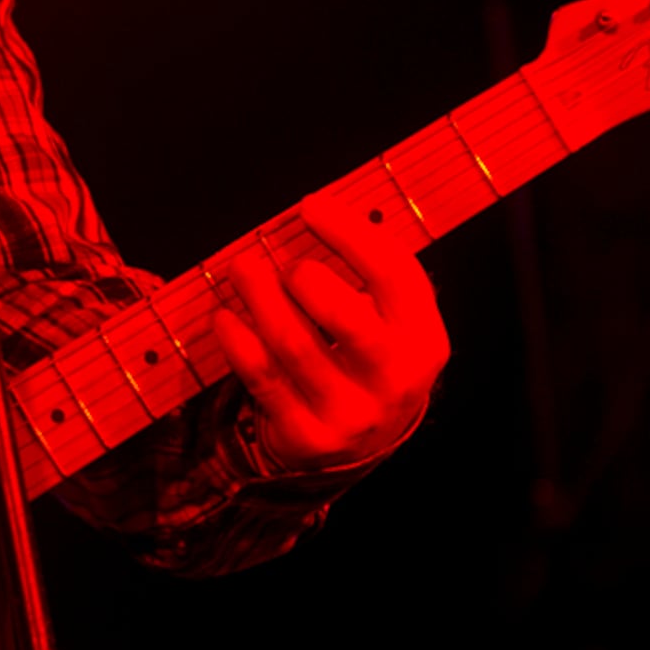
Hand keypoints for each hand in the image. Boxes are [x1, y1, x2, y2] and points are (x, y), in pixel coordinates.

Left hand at [211, 197, 449, 474]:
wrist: (363, 444)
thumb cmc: (370, 355)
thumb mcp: (393, 320)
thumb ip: (370, 272)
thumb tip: (315, 209)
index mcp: (423, 339)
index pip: (394, 275)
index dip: (350, 233)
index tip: (310, 205)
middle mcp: (395, 379)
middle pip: (345, 317)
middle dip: (304, 278)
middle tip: (285, 264)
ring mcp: (352, 414)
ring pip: (293, 345)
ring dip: (259, 297)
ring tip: (242, 269)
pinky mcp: (309, 436)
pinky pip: (262, 378)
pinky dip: (237, 340)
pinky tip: (225, 315)